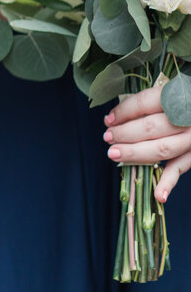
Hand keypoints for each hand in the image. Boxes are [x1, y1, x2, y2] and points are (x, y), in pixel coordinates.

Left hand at [105, 85, 190, 201]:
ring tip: (114, 154)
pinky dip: (169, 183)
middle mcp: (186, 119)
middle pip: (150, 128)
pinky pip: (181, 168)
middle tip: (108, 137)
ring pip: (162, 149)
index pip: (144, 103)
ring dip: (135, 154)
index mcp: (176, 98)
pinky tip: (158, 196)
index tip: (108, 120)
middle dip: (124, 134)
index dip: (123, 112)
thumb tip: (112, 120)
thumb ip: (141, 105)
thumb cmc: (177, 103)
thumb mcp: (163, 96)